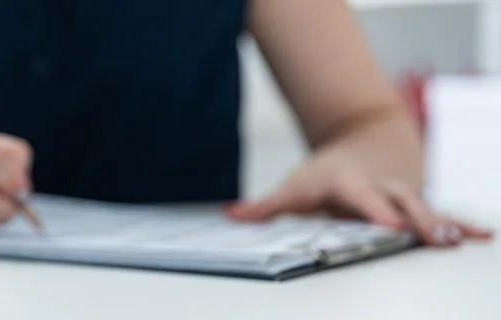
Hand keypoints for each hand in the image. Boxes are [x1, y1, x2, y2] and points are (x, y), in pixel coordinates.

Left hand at [226, 152, 492, 246]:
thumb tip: (232, 215)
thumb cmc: (325, 174)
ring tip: (457, 241)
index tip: (386, 224)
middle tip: (428, 237)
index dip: (373, 210)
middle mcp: (380, 189)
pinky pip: (443, 215)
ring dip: (442, 224)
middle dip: (414, 220)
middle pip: (399, 204)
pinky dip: (462, 224)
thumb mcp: (293, 188)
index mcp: (348, 185)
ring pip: (425, 209)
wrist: (364, 144)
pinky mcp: (418, 205)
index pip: (360, 197)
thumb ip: (266, 206)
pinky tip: (482, 236)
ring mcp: (402, 197)